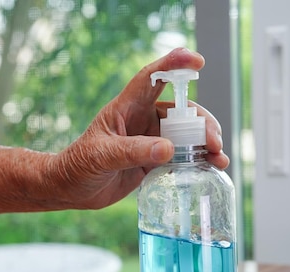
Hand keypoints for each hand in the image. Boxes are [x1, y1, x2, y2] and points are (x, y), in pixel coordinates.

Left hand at [49, 47, 228, 209]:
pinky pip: (182, 156)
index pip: (151, 78)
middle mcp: (141, 120)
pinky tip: (214, 166)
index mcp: (126, 108)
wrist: (70, 190)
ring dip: (206, 143)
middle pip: (180, 110)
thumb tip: (169, 149)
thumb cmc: (78, 166)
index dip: (173, 65)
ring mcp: (149, 140)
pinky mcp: (153, 160)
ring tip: (219, 158)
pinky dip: (200, 160)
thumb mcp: (102, 156)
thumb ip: (133, 152)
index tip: (196, 62)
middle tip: (213, 142)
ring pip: (186, 134)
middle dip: (202, 123)